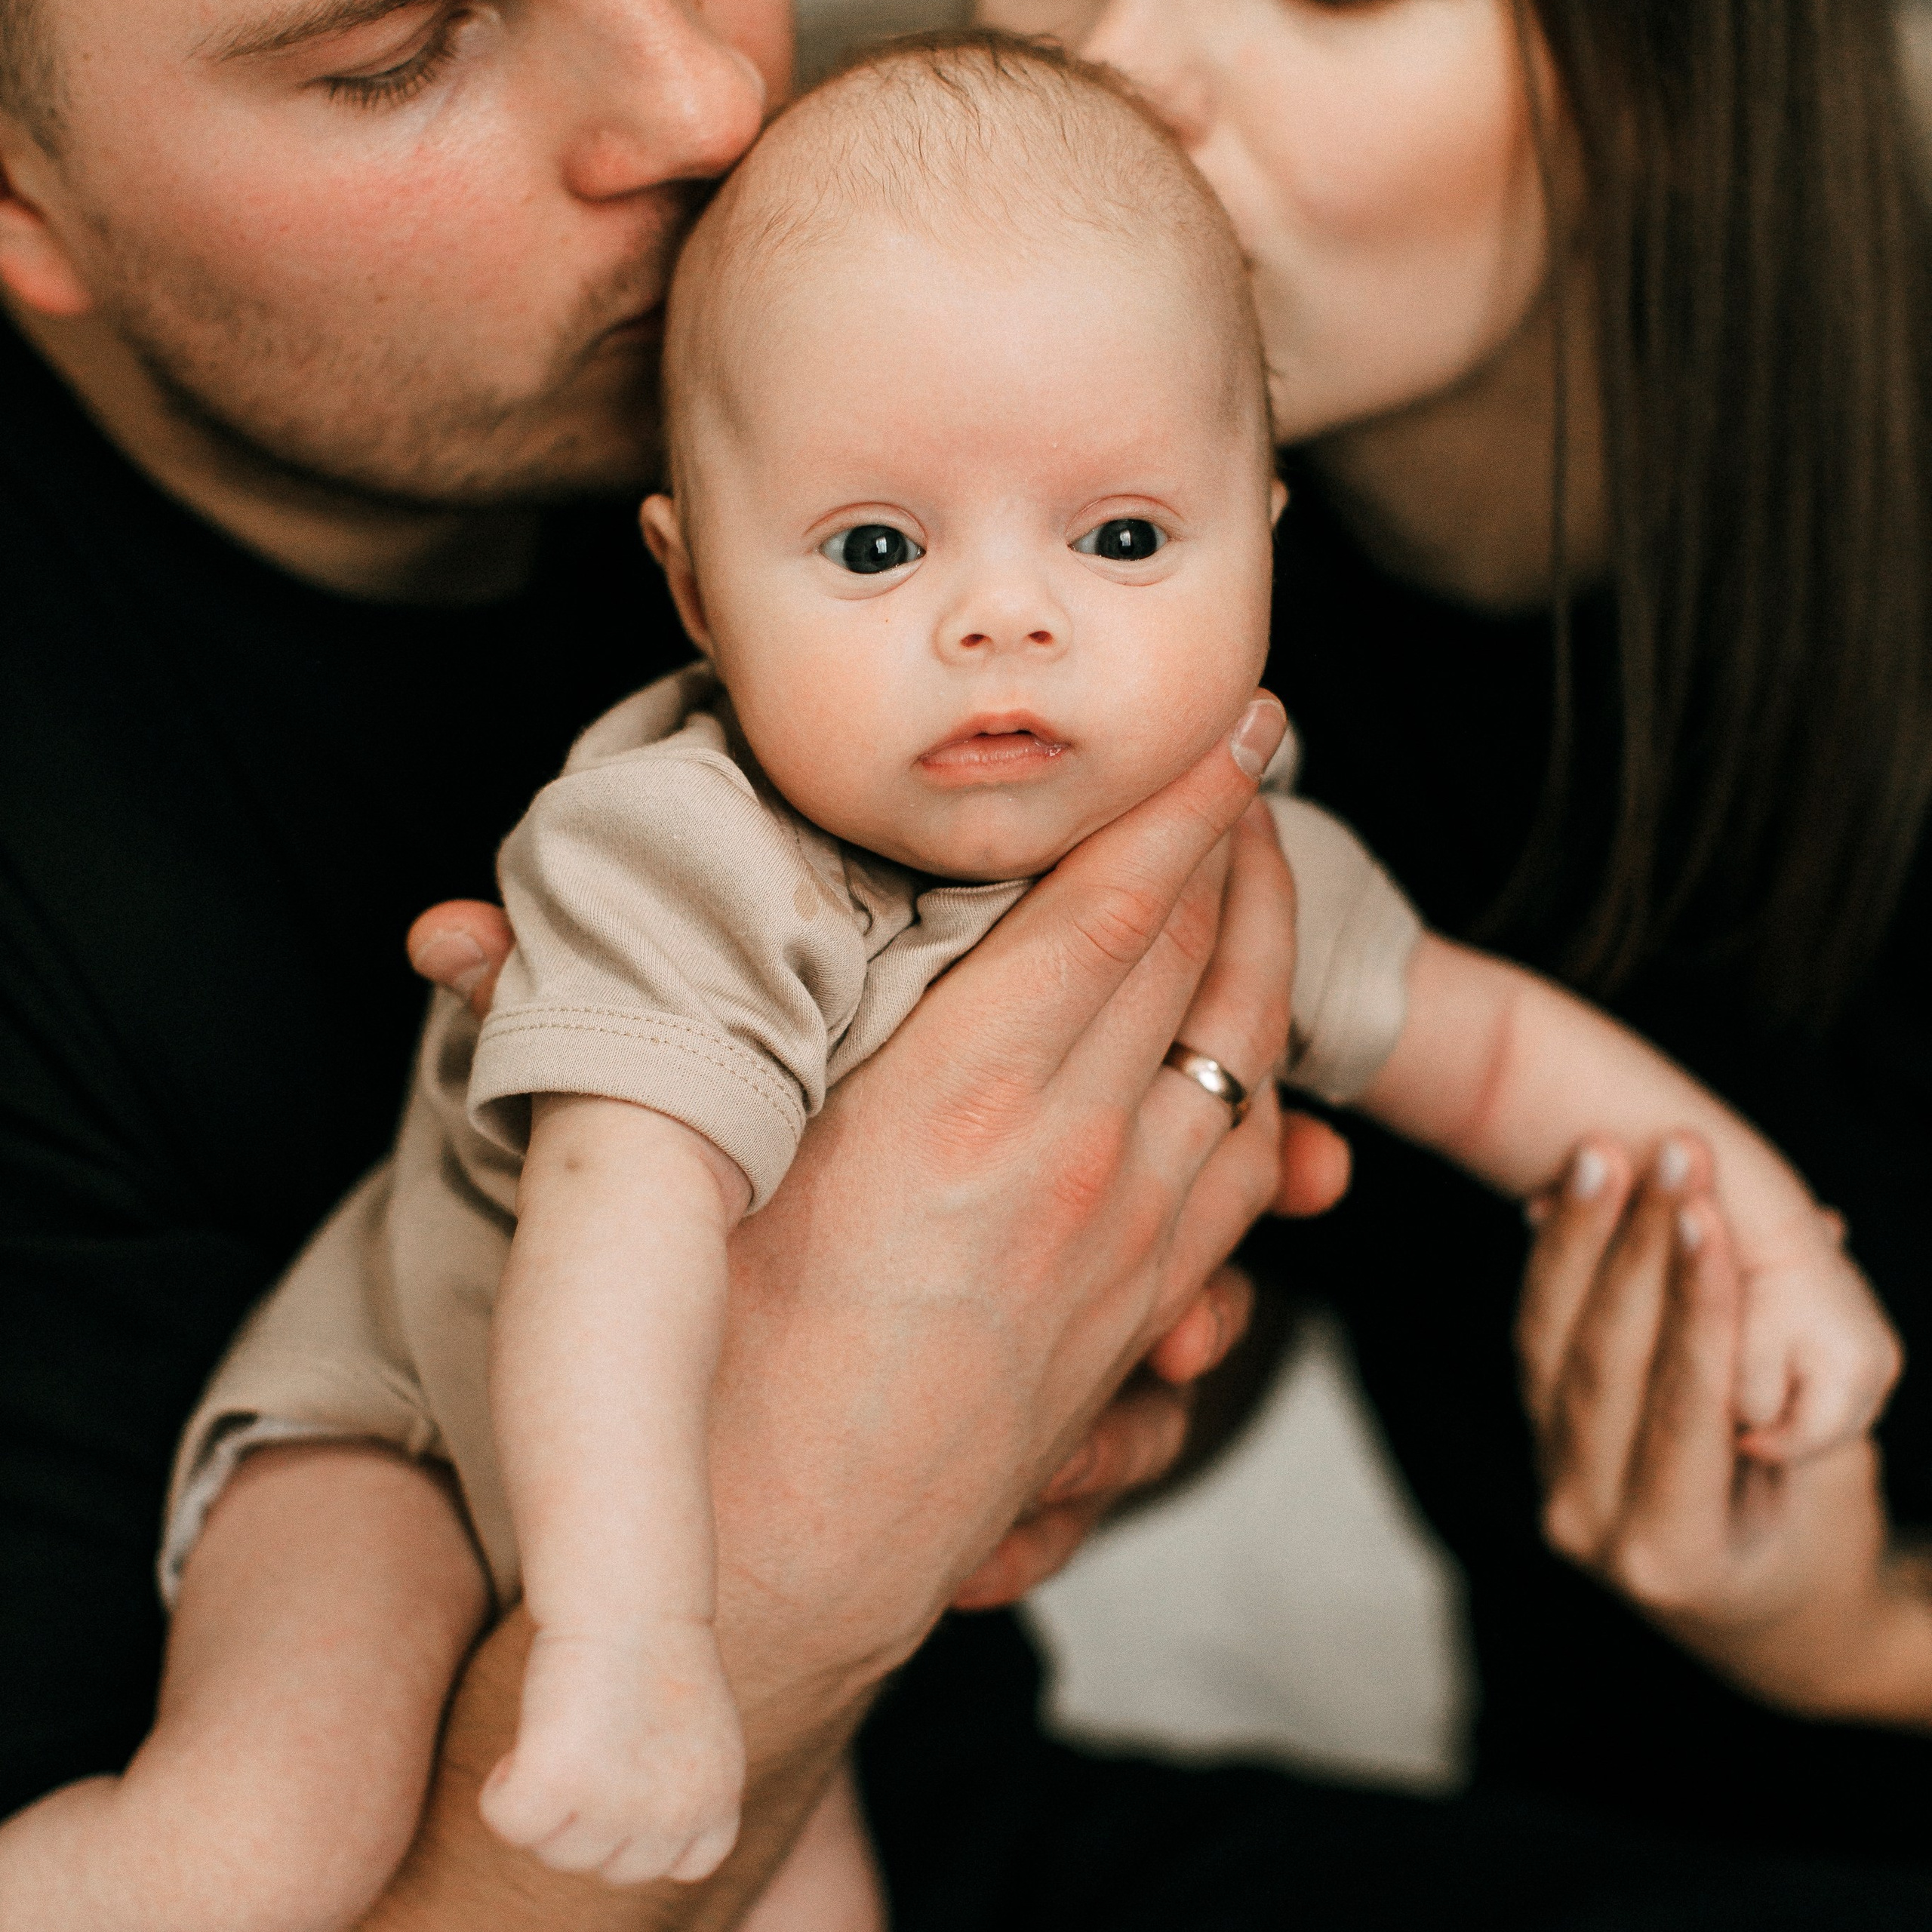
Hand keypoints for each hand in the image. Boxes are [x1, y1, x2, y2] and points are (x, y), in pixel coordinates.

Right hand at [377, 696, 1309, 1927]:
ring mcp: (1131, 1251)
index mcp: (958, 1104)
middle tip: (1252, 760)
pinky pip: (1246, 1180)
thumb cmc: (708, 1385)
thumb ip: (591, 1046)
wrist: (781, 1586)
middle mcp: (1074, 1164)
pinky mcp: (1142, 1323)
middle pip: (1208, 965)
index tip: (1229, 720)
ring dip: (1270, 959)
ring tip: (1263, 880)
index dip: (1183, 800)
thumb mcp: (664, 1189)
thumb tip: (438, 937)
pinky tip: (1252, 1056)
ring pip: (1251, 1065)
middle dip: (1244, 845)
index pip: (1110, 907)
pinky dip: (1267, 1091)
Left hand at [1518, 1136, 1931, 1730]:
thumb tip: (1815, 1230)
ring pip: (1551, 1342)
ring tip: (1601, 1153)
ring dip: (1578, 1240)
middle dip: (1635, 1247)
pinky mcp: (1537, 1437)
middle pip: (1603, 1363)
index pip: (1682, 1408)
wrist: (1752, 1621)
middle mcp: (1588, 1523)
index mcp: (1673, 1554)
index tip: (1709, 1213)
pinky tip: (1559, 1196)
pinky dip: (1550, 1266)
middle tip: (1665, 1153)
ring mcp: (1551, 1479)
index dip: (1697, 1307)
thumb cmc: (1817, 1547)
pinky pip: (1536, 1340)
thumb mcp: (1835, 1483)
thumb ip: (1812, 1372)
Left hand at [1725, 1201, 1899, 1462]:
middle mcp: (1880, 1362)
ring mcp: (1881, 1349)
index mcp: (1852, 1368)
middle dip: (1791, 1437)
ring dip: (1802, 1417)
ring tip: (1756, 1411)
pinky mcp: (1870, 1338)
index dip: (1770, 1446)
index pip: (1813, 1438)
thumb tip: (1757, 1433)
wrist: (1769, 1220)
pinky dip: (1811, 1392)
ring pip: (1840, 1410)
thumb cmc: (1748, 1282)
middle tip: (1746, 1437)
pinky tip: (1775, 1383)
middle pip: (1835, 1429)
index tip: (1736, 1442)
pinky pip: (1842, 1384)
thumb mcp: (1741, 1348)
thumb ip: (1754, 1401)